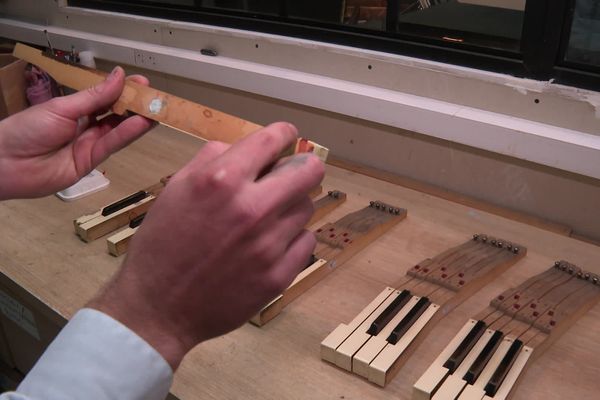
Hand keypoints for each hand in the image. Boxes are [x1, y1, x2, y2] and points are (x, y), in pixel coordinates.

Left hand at [0, 67, 153, 199]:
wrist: (7, 163)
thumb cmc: (27, 129)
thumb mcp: (62, 107)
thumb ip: (94, 96)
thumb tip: (118, 75)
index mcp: (75, 108)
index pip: (106, 97)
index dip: (124, 90)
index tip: (143, 82)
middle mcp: (85, 125)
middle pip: (116, 114)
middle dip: (136, 105)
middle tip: (156, 97)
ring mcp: (89, 144)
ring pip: (118, 130)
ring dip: (137, 120)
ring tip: (156, 110)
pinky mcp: (91, 162)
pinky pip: (112, 145)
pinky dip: (128, 134)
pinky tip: (141, 124)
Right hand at [89, 122, 324, 368]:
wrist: (158, 308)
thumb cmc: (162, 245)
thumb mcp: (175, 189)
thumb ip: (212, 159)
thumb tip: (246, 147)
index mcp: (222, 181)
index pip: (273, 139)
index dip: (285, 133)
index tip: (287, 136)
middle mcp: (252, 208)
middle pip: (309, 171)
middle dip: (302, 166)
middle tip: (291, 173)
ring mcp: (269, 245)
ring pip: (307, 206)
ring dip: (292, 204)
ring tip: (269, 216)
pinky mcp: (279, 275)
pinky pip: (306, 240)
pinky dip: (293, 237)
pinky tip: (271, 243)